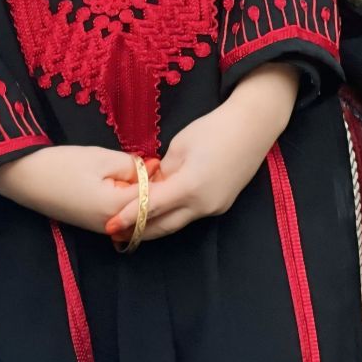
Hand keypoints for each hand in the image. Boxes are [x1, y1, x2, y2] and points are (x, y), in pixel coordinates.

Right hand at [0, 146, 148, 234]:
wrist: (25, 177)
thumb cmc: (62, 164)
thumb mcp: (100, 157)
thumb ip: (130, 165)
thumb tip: (152, 169)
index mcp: (116, 209)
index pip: (153, 199)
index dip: (160, 180)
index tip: (162, 163)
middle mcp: (112, 227)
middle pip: (144, 212)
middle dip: (152, 192)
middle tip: (154, 168)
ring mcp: (101, 229)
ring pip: (132, 215)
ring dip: (139, 198)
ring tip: (140, 173)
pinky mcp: (92, 225)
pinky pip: (119, 216)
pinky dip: (125, 202)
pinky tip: (121, 184)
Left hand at [107, 65, 297, 241]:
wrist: (252, 128)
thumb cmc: (213, 129)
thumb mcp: (180, 145)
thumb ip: (164, 170)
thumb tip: (154, 185)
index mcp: (190, 187)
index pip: (152, 206)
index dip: (129, 216)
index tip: (109, 225)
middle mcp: (203, 204)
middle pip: (165, 225)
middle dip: (139, 231)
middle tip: (115, 234)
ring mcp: (215, 207)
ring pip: (179, 223)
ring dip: (156, 226)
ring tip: (132, 228)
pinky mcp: (221, 204)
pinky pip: (191, 215)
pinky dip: (173, 216)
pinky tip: (160, 213)